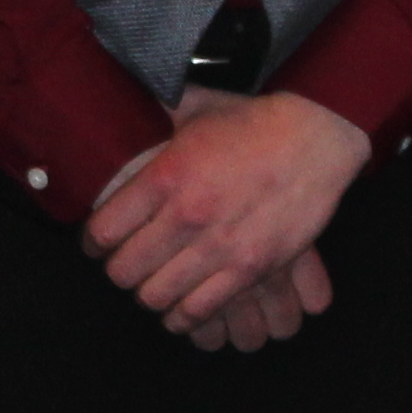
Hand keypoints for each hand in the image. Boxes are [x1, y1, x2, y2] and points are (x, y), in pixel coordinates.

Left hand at [83, 86, 368, 339]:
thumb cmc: (253, 122)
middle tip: (132, 261)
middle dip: (122, 270)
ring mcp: (220, 246)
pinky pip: (198, 311)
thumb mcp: (196, 110)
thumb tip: (119, 97)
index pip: (102, 232)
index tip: (101, 242)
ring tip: (158, 281)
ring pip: (155, 297)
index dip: (94, 242)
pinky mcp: (251, 268)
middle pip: (124, 271)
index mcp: (166, 176)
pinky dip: (182, 315)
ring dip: (151, 292)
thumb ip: (154, 113)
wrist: (317, 137)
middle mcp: (187, 215)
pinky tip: (181, 305)